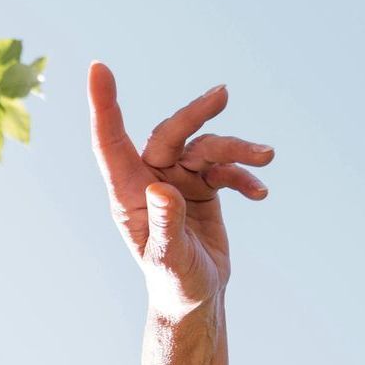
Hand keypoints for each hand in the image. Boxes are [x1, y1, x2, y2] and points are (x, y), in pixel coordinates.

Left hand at [87, 63, 273, 319]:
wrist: (196, 296)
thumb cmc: (174, 281)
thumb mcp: (169, 259)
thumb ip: (165, 225)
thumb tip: (161, 190)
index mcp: (128, 194)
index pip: (110, 142)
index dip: (104, 105)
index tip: (98, 68)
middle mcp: (149, 180)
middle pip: (169, 134)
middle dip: (195, 114)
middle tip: (223, 94)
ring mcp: (176, 180)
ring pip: (203, 147)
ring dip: (235, 149)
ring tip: (267, 155)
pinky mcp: (200, 187)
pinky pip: (222, 168)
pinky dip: (242, 174)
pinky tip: (259, 193)